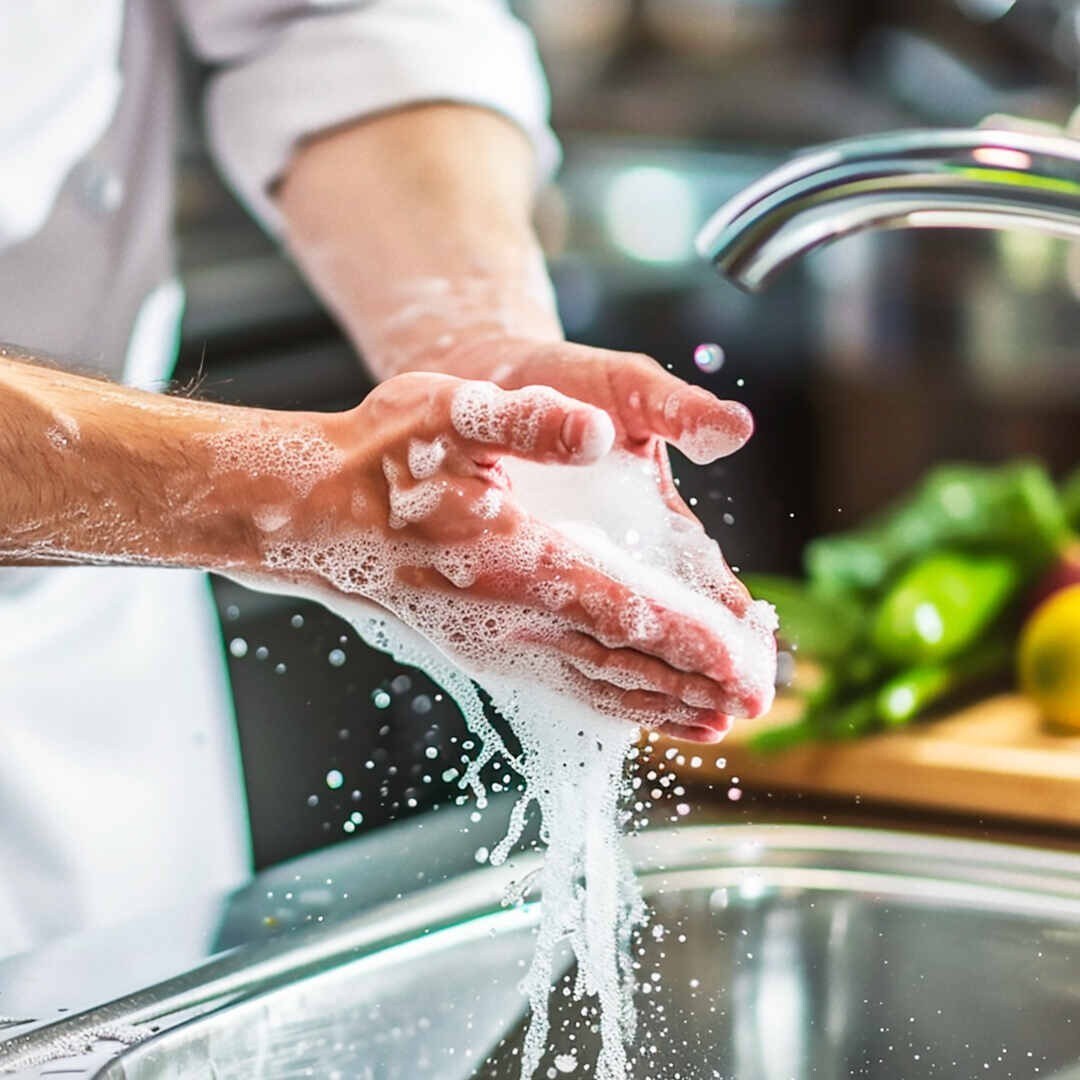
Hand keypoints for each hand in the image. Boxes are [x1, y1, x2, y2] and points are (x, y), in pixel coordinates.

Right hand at [246, 371, 762, 740]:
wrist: (311, 514)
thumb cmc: (378, 461)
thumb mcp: (446, 414)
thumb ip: (524, 422)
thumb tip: (594, 430)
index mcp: (515, 562)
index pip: (624, 611)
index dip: (690, 641)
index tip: (746, 667)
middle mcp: (510, 617)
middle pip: (622, 662)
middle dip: (695, 685)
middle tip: (758, 705)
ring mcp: (494, 642)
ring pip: (595, 685)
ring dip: (660, 706)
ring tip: (715, 725)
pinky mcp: (481, 648)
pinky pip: (561, 686)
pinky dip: (611, 703)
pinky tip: (635, 708)